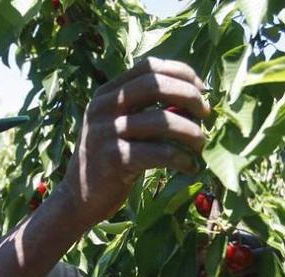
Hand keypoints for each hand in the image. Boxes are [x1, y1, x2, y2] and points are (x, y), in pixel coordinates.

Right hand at [59, 57, 211, 227]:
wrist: (78, 200)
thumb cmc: (109, 161)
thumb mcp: (119, 127)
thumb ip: (144, 110)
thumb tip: (194, 99)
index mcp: (106, 94)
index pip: (148, 67)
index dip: (180, 73)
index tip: (202, 89)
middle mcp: (103, 108)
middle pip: (156, 86)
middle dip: (189, 96)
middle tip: (206, 113)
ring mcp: (106, 133)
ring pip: (162, 121)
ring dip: (191, 132)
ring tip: (201, 144)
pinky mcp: (114, 160)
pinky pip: (159, 153)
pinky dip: (182, 159)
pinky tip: (190, 167)